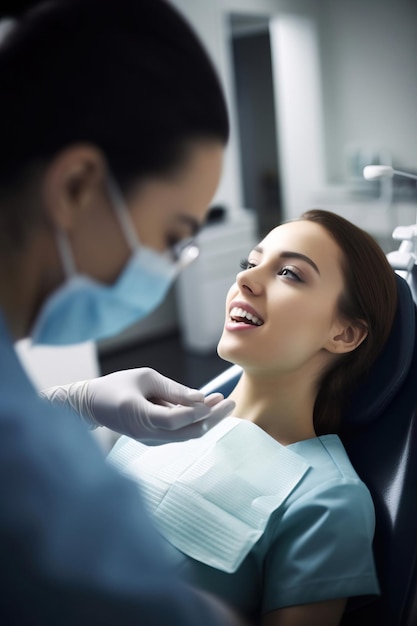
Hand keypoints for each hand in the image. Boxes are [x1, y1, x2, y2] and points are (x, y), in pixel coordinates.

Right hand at [67, 368, 234, 442]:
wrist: (90, 405)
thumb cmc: (117, 385)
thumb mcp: (145, 378)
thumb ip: (173, 389)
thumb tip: (200, 398)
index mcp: (140, 417)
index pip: (176, 420)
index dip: (198, 411)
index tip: (217, 399)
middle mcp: (147, 435)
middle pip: (188, 433)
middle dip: (213, 419)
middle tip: (231, 402)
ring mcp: (150, 440)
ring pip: (187, 435)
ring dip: (206, 419)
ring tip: (222, 401)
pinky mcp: (153, 439)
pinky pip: (179, 433)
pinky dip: (194, 421)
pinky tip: (206, 407)